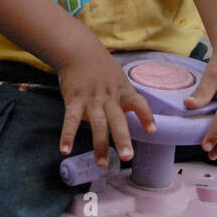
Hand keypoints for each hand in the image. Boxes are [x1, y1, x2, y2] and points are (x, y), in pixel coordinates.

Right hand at [58, 50, 156, 166]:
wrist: (79, 52)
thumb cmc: (103, 71)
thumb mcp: (120, 81)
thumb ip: (127, 100)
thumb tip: (138, 120)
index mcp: (123, 92)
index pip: (139, 103)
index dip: (146, 116)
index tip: (151, 131)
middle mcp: (109, 97)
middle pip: (117, 119)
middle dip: (122, 138)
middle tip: (127, 157)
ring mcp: (91, 99)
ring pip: (97, 124)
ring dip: (99, 145)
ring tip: (101, 164)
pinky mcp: (74, 100)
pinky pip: (71, 120)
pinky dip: (67, 135)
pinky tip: (65, 150)